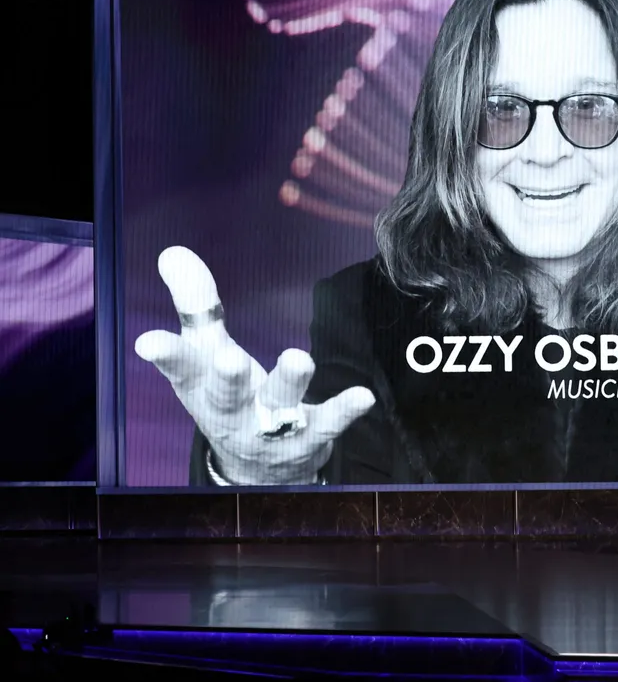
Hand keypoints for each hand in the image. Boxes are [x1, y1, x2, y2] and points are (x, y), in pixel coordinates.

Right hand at [134, 247, 374, 484]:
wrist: (258, 470)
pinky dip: (344, 411)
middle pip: (227, 396)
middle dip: (228, 378)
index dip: (166, 355)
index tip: (150, 342)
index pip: (182, 369)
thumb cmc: (228, 396)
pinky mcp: (309, 438)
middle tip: (231, 358)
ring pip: (279, 409)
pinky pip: (327, 425)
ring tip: (297, 359)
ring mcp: (271, 431)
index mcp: (201, 388)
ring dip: (288, 384)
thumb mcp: (207, 353)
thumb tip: (174, 252)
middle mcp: (233, 413)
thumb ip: (197, 304)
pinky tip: (362, 396)